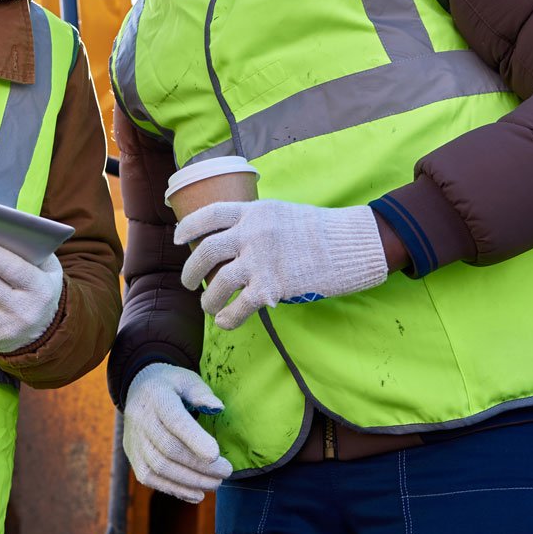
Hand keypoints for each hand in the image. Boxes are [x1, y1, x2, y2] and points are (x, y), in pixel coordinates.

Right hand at [123, 363, 231, 502]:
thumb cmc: (171, 386)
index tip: (215, 454)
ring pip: (159, 468)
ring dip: (190, 481)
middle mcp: (140, 420)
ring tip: (215, 483)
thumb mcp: (187, 379)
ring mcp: (133, 440)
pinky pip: (151, 479)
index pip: (173, 420)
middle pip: (168, 449)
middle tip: (226, 472)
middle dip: (199, 466)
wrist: (137, 389)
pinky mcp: (133, 457)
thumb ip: (202, 393)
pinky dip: (175, 490)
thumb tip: (218, 408)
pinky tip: (197, 494)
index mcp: (156, 397)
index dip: (194, 439)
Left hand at [176, 200, 388, 330]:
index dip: (189, 227)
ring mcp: (261, 260)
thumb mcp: (284, 214)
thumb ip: (259, 224)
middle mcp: (252, 233)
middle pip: (206, 251)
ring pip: (217, 282)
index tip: (179, 240)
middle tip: (190, 283)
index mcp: (255, 211)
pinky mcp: (272, 287)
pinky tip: (226, 322)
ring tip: (209, 307)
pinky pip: (238, 307)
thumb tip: (239, 241)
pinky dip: (228, 318)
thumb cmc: (323, 231)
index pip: (210, 214)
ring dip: (208, 299)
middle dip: (191, 271)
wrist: (352, 244)